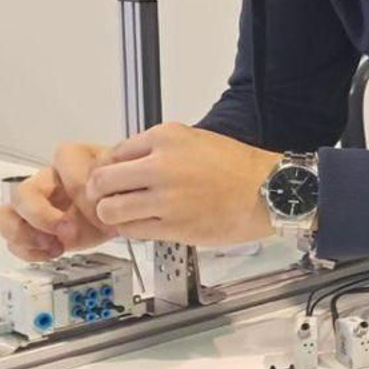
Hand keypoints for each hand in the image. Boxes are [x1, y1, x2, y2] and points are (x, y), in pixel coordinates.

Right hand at [0, 142, 117, 260]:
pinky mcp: (34, 230)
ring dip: (24, 234)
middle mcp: (47, 180)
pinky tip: (53, 252)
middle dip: (42, 216)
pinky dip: (28, 251)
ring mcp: (36, 206)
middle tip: (67, 231)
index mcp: (71, 159)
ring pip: (4, 215)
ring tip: (52, 246)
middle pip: (23, 192)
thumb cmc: (121, 190)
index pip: (62, 162)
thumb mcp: (127, 181)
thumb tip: (105, 201)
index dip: (79, 186)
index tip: (101, 204)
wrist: (124, 210)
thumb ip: (117, 185)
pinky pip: (12, 240)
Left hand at [86, 123, 279, 246]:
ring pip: (110, 209)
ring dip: (112, 215)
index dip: (107, 169)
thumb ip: (159, 149)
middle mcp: (161, 165)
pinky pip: (132, 230)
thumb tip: (127, 164)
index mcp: (166, 138)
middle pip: (101, 181)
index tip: (111, 179)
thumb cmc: (239, 168)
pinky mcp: (174, 226)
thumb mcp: (196, 140)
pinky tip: (144, 225)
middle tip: (106, 199)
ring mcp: (166, 198)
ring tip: (125, 215)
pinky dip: (131, 230)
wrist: (269, 191)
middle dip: (99, 193)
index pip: (112, 153)